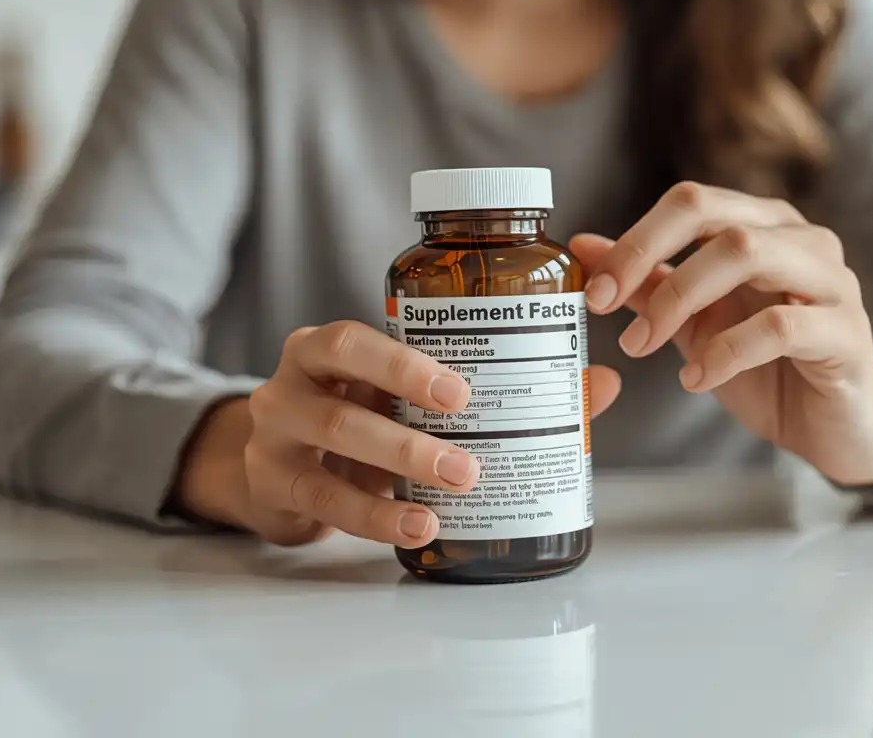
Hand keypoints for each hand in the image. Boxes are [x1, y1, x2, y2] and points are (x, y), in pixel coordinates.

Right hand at [177, 321, 621, 545]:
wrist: (278, 465)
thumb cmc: (361, 414)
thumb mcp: (408, 398)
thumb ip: (499, 390)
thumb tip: (599, 384)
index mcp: (327, 350)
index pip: (353, 342)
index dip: (403, 364)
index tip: (461, 392)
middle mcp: (291, 384)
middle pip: (341, 403)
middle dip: (408, 435)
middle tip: (467, 461)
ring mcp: (275, 437)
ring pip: (331, 452)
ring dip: (398, 478)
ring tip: (455, 494)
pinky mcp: (273, 487)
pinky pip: (323, 502)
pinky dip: (375, 519)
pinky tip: (419, 528)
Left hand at [571, 182, 872, 487]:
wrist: (841, 430)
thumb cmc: (771, 371)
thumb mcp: (696, 325)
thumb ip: (648, 284)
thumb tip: (584, 249)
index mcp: (764, 225)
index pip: (693, 202)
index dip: (636, 240)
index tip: (594, 289)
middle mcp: (802, 239)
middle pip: (718, 219)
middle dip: (651, 261)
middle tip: (609, 315)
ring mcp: (832, 281)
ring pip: (749, 254)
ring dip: (682, 300)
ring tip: (648, 348)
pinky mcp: (848, 332)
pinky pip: (780, 325)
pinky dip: (726, 351)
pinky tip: (698, 378)